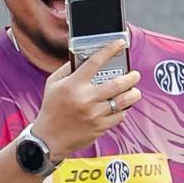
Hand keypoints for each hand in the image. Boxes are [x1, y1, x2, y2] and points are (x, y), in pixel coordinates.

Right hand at [32, 43, 140, 158]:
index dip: (110, 50)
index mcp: (73, 85)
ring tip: (134, 91)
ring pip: (122, 101)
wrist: (49, 138)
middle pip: (117, 84)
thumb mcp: (53, 84)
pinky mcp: (99, 127)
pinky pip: (119, 116)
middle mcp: (85, 98)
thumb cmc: (51, 109)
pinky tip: (121, 107)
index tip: (120, 44)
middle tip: (135, 75)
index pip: (95, 62)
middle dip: (131, 77)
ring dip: (133, 94)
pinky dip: (123, 110)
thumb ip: (68, 69)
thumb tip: (85, 57)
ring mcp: (94, 114)